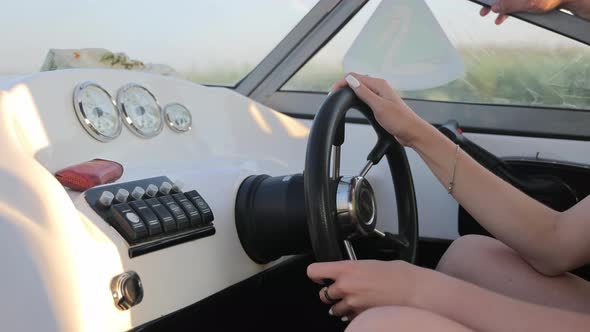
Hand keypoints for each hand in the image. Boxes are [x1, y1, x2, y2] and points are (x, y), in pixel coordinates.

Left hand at [306, 260, 421, 318]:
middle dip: (330, 294)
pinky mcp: (360, 317)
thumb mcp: (371, 263)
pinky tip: (364, 307)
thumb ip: (353, 269)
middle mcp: (345, 286)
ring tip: (356, 300)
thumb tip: (347, 272)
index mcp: (346, 268)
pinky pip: (348, 318)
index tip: (319, 277)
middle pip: (323, 295)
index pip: (314, 271)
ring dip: (341, 306)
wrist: (415, 291)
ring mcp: (352, 304)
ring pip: (333, 309)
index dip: (315, 275)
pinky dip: (352, 315)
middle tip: (343, 290)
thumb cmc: (398, 274)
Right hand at [331, 73, 426, 146]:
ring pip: (360, 88)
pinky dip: (356, 98)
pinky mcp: (379, 103)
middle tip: (334, 95)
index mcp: (379, 85)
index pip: (354, 77)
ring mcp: (379, 95)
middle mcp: (379, 87)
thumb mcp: (379, 106)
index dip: (342, 82)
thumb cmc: (400, 120)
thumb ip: (364, 93)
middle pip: (356, 81)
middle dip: (343, 85)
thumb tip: (351, 81)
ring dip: (349, 91)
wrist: (411, 132)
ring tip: (340, 98)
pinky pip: (365, 96)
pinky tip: (353, 104)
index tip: (333, 91)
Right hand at [480, 0, 563, 24]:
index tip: (481, 2)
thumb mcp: (527, 3)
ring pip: (505, 1)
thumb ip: (509, 4)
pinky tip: (501, 19)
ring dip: (498, 9)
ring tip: (491, 18)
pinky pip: (511, 4)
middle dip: (491, 4)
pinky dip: (506, 11)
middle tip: (483, 12)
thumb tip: (494, 8)